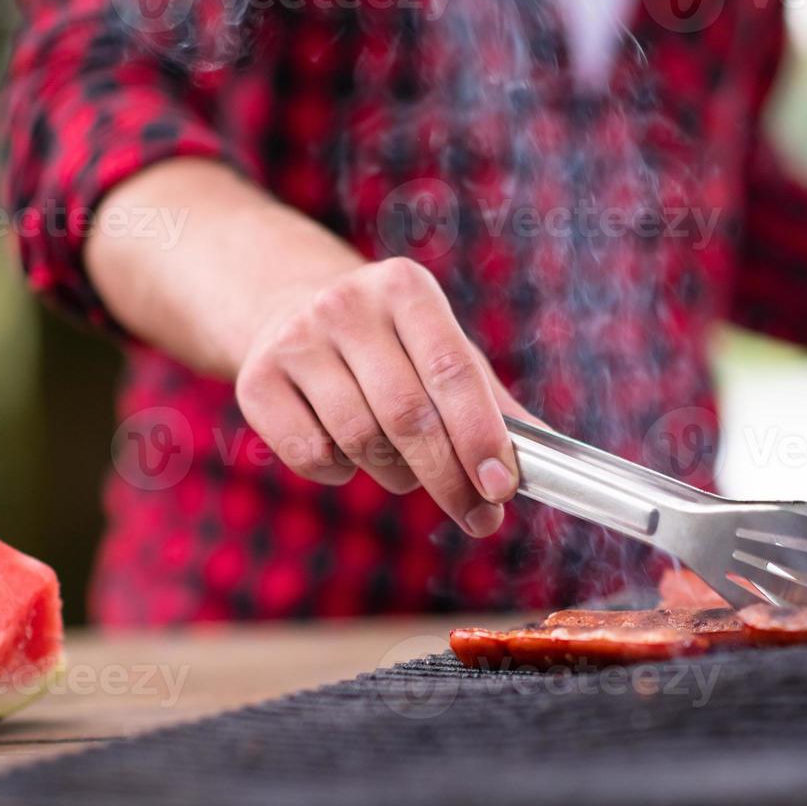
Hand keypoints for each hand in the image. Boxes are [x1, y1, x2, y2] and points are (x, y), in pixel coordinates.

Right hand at [235, 257, 526, 536]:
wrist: (289, 308)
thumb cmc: (391, 345)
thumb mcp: (444, 351)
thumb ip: (494, 404)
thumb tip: (551, 461)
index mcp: (406, 288)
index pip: (451, 372)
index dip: (480, 436)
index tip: (502, 488)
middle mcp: (345, 304)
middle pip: (407, 417)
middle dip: (450, 478)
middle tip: (478, 517)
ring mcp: (295, 341)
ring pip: (362, 442)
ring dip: (397, 477)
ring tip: (408, 471)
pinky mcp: (255, 380)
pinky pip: (313, 456)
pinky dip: (343, 473)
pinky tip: (350, 453)